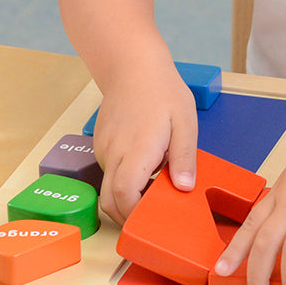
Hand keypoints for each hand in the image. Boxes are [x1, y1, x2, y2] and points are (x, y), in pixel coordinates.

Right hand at [94, 62, 197, 223]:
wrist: (131, 65)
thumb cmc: (162, 90)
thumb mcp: (185, 122)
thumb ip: (184, 157)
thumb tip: (184, 188)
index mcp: (137, 150)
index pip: (124, 196)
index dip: (135, 214)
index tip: (153, 220)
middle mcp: (114, 153)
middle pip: (109, 201)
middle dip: (128, 216)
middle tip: (154, 216)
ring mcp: (103, 149)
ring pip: (108, 187)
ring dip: (127, 197)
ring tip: (154, 189)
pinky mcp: (100, 144)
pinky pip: (109, 171)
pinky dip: (123, 180)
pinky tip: (145, 168)